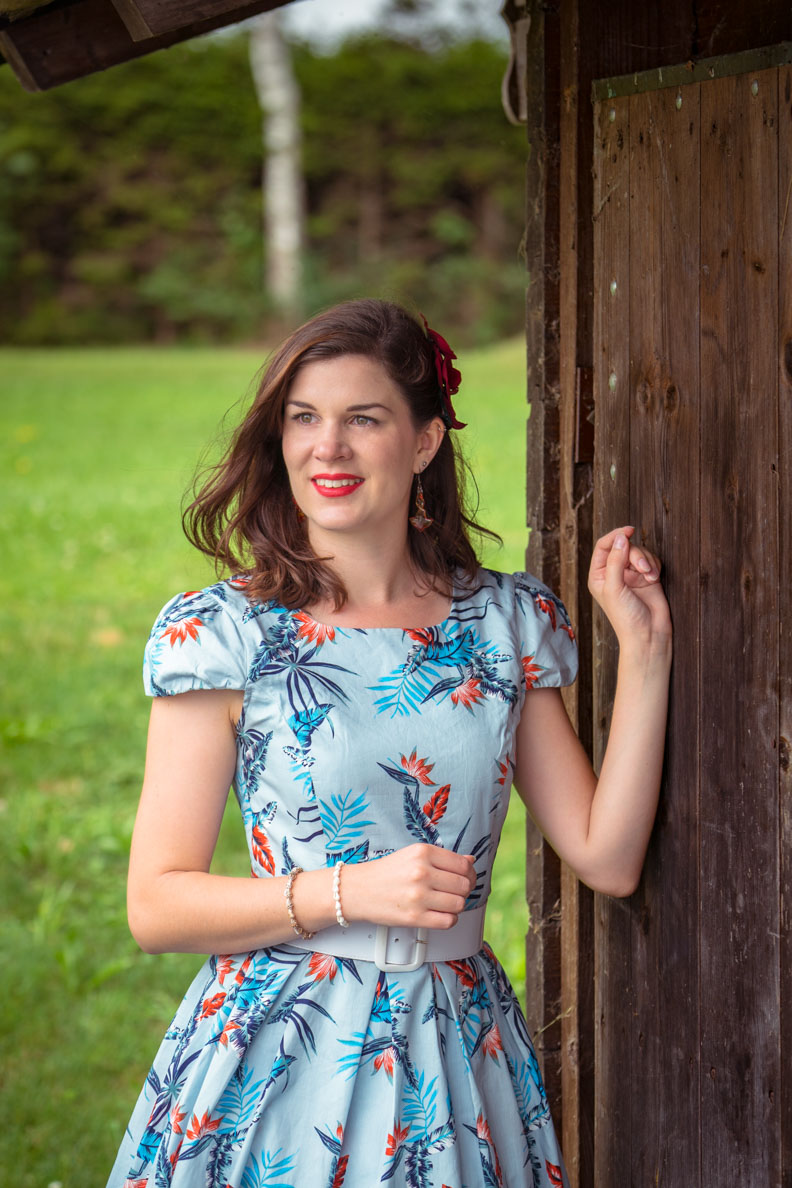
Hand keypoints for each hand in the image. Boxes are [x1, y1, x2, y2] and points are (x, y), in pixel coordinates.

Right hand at [342, 843, 475, 930]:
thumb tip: (470, 861)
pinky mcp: (414, 917)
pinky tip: (440, 913)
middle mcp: (421, 872)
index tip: (466, 877)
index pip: (463, 865)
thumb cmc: (386, 872)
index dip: (469, 873)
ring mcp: (418, 896)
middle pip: (464, 885)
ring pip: (459, 904)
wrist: (358, 890)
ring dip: (456, 905)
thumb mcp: (413, 855)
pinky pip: (448, 921)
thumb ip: (443, 858)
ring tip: (445, 903)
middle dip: (464, 890)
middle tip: (455, 891)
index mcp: (423, 853)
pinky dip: (449, 919)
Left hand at [588, 526, 670, 647]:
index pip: (603, 546)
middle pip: (624, 547)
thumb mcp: (615, 588)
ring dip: (647, 561)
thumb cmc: (626, 617)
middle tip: (643, 569)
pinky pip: (651, 559)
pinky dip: (655, 566)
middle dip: (636, 555)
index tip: (628, 531)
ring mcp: (631, 574)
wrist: (648, 634)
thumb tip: (620, 538)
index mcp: (599, 575)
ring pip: (640, 552)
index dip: (615, 536)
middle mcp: (613, 572)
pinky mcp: (646, 577)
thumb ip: (615, 561)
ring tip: (650, 577)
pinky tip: (654, 579)